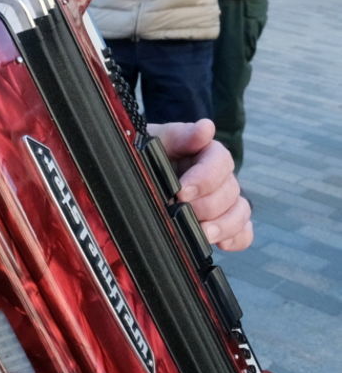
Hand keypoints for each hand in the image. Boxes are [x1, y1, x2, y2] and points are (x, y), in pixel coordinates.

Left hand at [149, 118, 252, 250]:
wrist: (129, 176)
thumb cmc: (143, 155)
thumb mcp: (153, 141)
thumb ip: (179, 135)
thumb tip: (207, 128)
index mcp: (204, 152)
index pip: (220, 161)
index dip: (205, 178)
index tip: (181, 192)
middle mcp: (218, 176)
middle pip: (230, 190)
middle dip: (207, 205)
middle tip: (183, 213)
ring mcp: (223, 200)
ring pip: (240, 211)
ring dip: (225, 225)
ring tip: (204, 235)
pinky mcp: (222, 221)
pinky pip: (242, 232)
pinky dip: (237, 238)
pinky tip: (222, 244)